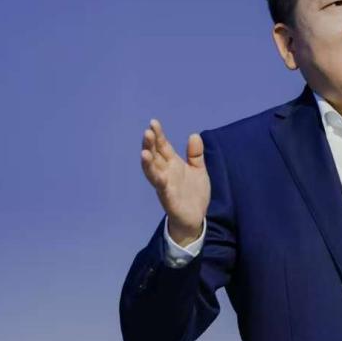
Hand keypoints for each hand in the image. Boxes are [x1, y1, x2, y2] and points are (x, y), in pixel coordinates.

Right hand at [141, 119, 209, 244]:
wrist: (195, 218)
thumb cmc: (194, 193)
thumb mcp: (198, 170)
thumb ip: (195, 154)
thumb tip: (194, 135)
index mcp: (172, 164)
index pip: (162, 146)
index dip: (158, 135)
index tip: (153, 122)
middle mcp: (165, 172)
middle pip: (155, 156)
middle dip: (150, 145)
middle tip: (147, 132)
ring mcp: (165, 185)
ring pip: (153, 172)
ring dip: (148, 163)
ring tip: (144, 152)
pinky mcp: (169, 198)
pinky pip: (163, 189)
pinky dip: (160, 182)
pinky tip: (159, 176)